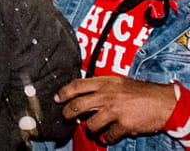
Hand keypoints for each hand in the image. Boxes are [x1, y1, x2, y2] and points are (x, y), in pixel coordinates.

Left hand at [57, 76, 177, 145]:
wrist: (163, 102)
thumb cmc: (141, 91)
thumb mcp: (119, 82)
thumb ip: (102, 87)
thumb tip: (85, 94)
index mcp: (104, 83)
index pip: (76, 85)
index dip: (64, 92)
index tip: (57, 98)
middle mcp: (106, 96)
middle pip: (77, 105)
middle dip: (68, 113)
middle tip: (66, 117)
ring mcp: (114, 110)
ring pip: (91, 124)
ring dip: (90, 129)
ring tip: (93, 130)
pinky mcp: (124, 124)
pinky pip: (109, 135)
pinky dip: (107, 138)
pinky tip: (107, 137)